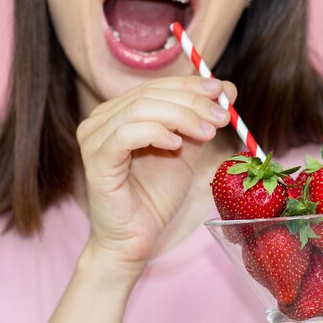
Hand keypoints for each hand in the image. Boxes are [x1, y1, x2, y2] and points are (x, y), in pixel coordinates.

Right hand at [76, 76, 235, 274]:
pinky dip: (156, 133)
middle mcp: (101, 119)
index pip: (157, 85)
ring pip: (140, 108)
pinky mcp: (96, 161)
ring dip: (181, 116)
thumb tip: (227, 88)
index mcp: (120, 111)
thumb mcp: (187, 150)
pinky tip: (176, 146)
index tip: (223, 91)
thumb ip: (202, 120)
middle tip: (222, 116)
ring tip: (207, 133)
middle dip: (193, 101)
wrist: (135, 237)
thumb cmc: (156, 195)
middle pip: (150, 93)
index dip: (191, 84)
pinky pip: (125, 134)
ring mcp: (94, 138)